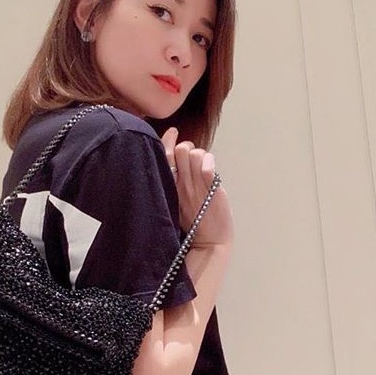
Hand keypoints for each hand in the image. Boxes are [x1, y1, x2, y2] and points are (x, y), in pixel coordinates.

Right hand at [161, 127, 232, 247]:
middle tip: (193, 160)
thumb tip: (173, 157)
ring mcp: (195, 186)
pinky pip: (207, 163)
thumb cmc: (194, 222)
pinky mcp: (210, 188)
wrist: (209, 241)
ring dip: (201, 156)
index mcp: (169, 188)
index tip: (173, 132)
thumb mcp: (175, 202)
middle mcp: (180, 185)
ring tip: (203, 169)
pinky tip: (210, 172)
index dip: (168, 140)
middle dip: (188, 148)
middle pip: (181, 149)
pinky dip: (209, 162)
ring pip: (195, 152)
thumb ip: (173, 181)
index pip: (165, 156)